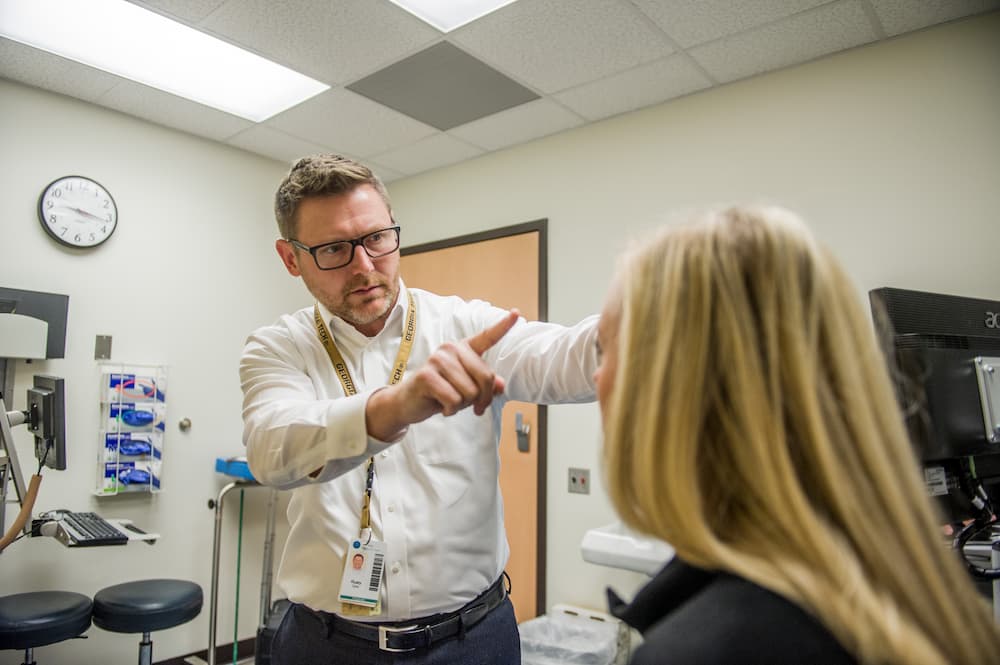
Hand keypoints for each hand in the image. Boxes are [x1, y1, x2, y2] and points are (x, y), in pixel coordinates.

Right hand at [366, 310, 518, 439]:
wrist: (409, 403)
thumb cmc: (441, 393)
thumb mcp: (468, 390)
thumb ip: (485, 386)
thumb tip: (500, 385)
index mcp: (464, 349)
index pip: (487, 337)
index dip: (503, 326)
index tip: (516, 312)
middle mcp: (452, 348)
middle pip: (486, 378)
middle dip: (481, 399)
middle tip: (472, 407)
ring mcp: (438, 359)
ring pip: (470, 392)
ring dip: (462, 405)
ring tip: (449, 401)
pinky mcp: (427, 375)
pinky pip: (454, 400)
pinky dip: (450, 410)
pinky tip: (440, 405)